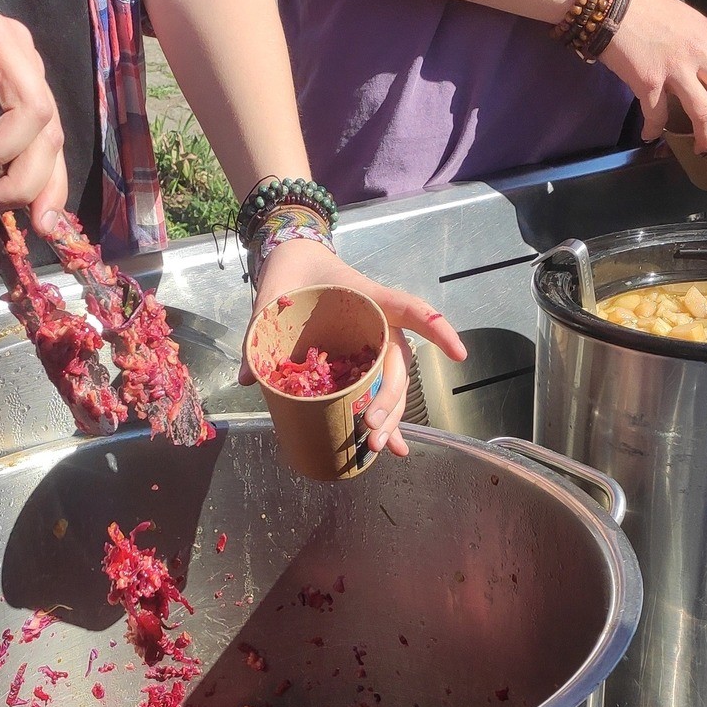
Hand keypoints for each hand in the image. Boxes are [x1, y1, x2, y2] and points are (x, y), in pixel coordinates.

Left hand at [241, 240, 467, 457]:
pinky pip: (379, 389)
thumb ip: (258, 332)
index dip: (437, 331)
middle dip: (392, 400)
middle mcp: (378, 323)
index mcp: (366, 297)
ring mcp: (372, 342)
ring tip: (379, 448)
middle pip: (398, 364)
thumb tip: (248, 378)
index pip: (409, 310)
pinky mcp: (362, 358)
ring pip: (393, 383)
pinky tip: (392, 448)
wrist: (295, 258)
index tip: (458, 355)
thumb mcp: (272, 294)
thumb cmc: (292, 271)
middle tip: (372, 429)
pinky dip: (387, 418)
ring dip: (391, 417)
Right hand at [602, 0, 706, 191]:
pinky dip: (653, 129)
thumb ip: (695, 34)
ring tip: (704, 149)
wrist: (608, 1)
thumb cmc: (643, 1)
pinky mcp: (648, 82)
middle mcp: (699, 52)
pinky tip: (649, 135)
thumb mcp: (682, 13)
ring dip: (706, 137)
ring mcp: (675, 69)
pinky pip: (657, 115)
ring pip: (703, 113)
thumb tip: (699, 49)